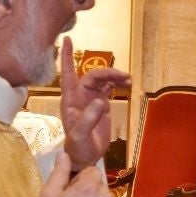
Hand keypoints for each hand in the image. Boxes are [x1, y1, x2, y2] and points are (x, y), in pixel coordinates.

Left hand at [58, 36, 131, 166]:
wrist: (85, 157)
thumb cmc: (78, 147)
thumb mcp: (80, 135)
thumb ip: (88, 119)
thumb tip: (101, 101)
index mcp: (69, 100)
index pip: (67, 74)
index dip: (67, 57)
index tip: (67, 39)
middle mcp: (79, 96)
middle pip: (92, 76)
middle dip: (107, 73)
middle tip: (124, 77)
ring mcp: (90, 100)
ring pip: (102, 81)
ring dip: (114, 77)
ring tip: (128, 80)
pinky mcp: (100, 105)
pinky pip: (108, 88)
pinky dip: (117, 84)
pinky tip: (127, 84)